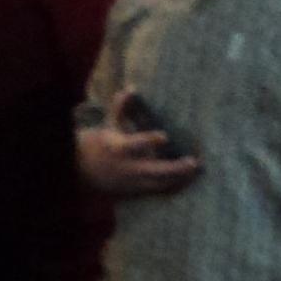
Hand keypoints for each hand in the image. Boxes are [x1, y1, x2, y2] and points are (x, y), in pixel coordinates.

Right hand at [76, 117, 201, 198]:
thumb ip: (120, 108)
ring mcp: (133, 182)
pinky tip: (188, 181)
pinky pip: (159, 192)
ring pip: (160, 184)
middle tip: (194, 162)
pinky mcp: (137, 193)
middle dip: (175, 168)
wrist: (82, 173)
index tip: (164, 136)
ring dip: (180, 179)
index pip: (135, 145)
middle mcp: (128, 167)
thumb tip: (131, 88)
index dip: (149, 141)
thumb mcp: (108, 125)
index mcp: (119, 148)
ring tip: (197, 171)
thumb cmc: (100, 144)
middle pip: (155, 171)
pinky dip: (174, 187)